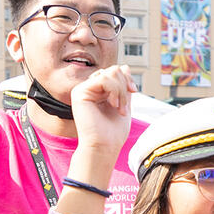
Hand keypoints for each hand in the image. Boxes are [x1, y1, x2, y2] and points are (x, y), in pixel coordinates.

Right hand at [63, 65, 135, 204]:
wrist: (104, 146)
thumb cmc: (113, 132)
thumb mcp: (124, 103)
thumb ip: (123, 86)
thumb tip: (125, 66)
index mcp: (98, 90)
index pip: (115, 71)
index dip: (127, 78)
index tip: (134, 91)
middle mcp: (89, 88)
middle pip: (114, 69)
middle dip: (124, 86)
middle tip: (124, 106)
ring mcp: (83, 89)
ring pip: (110, 72)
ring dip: (121, 91)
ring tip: (119, 108)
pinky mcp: (79, 92)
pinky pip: (103, 78)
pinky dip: (114, 91)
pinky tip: (113, 105)